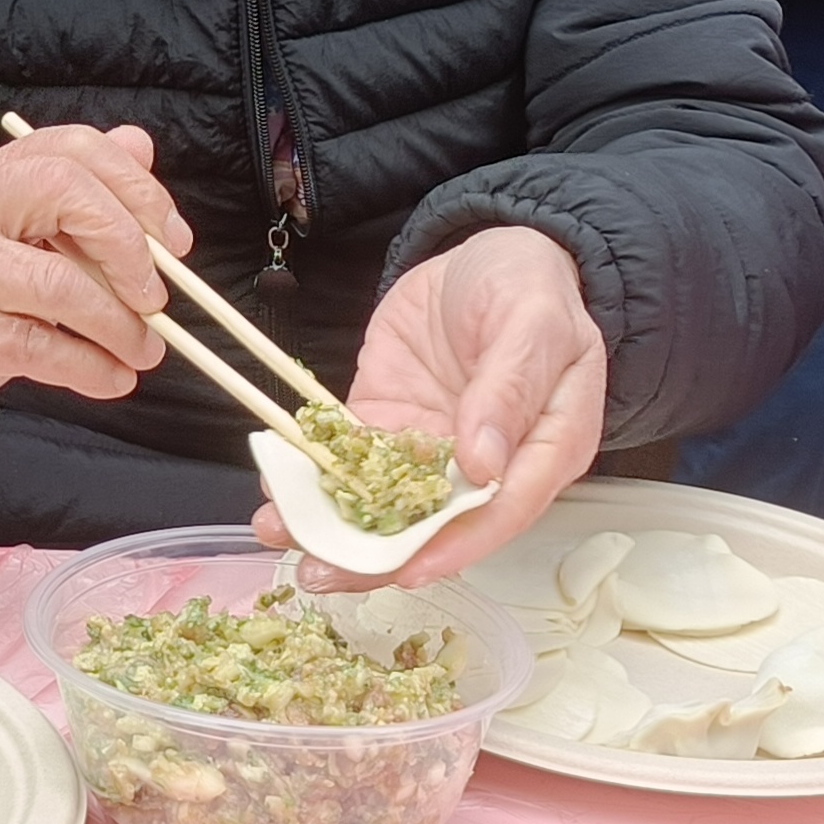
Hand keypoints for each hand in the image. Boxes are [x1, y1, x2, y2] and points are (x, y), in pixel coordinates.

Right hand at [0, 123, 188, 459]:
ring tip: (143, 354)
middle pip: (63, 190)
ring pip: (54, 281)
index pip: (72, 149)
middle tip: (156, 301)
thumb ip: (80, 206)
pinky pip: (31, 343)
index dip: (136, 189)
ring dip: (116, 325)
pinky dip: (86, 367)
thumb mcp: (26, 252)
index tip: (175, 242)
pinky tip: (109, 380)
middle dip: (128, 248)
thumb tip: (141, 147)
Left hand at [267, 225, 604, 583]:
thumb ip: (511, 390)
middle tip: (321, 570)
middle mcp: (488, 465)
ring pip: (386, 503)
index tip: (411, 569)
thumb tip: (484, 463)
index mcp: (546, 448)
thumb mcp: (533, 323)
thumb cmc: (531, 286)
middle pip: (437, 526)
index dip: (457, 545)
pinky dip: (315, 478)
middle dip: (377, 555)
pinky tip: (277, 490)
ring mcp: (434, 448)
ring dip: (335, 526)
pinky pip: (352, 460)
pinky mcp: (391, 424)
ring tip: (282, 533)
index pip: (503, 512)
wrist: (488, 253)